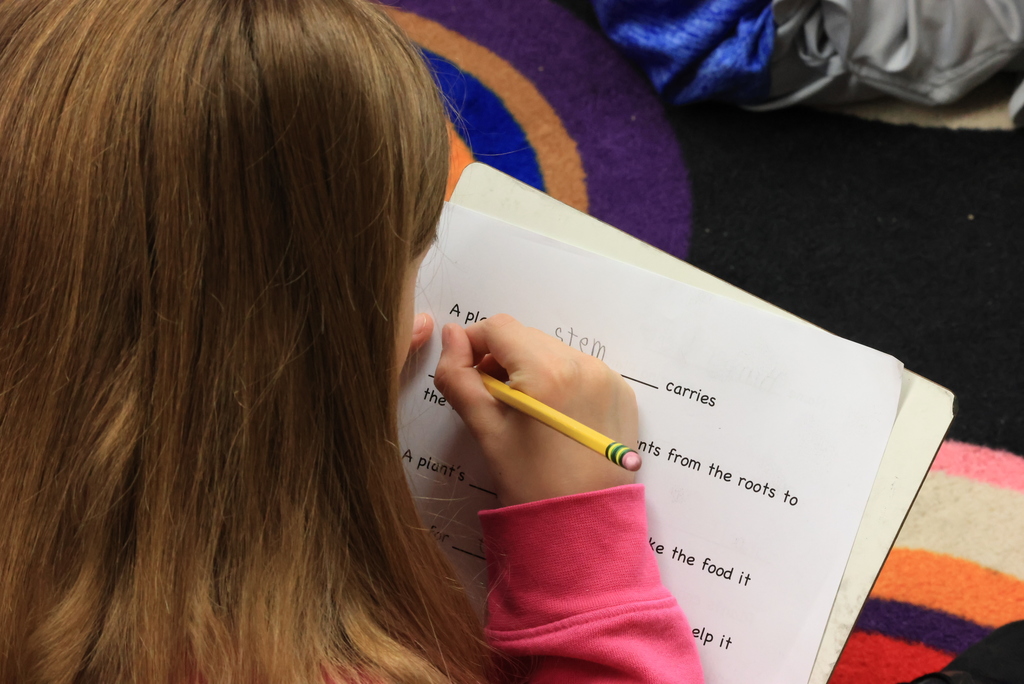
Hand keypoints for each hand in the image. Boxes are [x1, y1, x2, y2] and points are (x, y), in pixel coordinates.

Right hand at [433, 314, 637, 505]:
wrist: (584, 525)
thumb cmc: (529, 482)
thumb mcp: (485, 430)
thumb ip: (459, 377)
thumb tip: (451, 336)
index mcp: (547, 370)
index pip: (499, 328)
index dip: (473, 343)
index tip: (466, 373)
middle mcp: (583, 363)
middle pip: (527, 338)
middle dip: (502, 359)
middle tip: (491, 399)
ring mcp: (607, 377)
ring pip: (553, 352)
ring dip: (530, 370)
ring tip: (523, 412)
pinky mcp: (622, 392)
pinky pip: (579, 370)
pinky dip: (559, 382)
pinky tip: (551, 417)